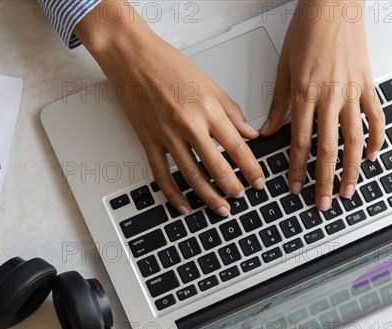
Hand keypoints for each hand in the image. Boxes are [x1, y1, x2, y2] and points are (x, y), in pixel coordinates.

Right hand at [75, 1, 264, 216]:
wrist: (133, 57)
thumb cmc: (168, 64)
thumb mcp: (209, 83)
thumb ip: (231, 111)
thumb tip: (249, 132)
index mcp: (208, 108)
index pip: (237, 147)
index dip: (251, 168)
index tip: (258, 181)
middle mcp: (189, 124)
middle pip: (216, 166)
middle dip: (233, 187)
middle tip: (242, 197)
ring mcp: (167, 135)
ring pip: (191, 175)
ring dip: (208, 196)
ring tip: (221, 208)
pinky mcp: (148, 141)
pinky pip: (162, 174)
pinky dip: (173, 194)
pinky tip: (183, 205)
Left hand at [259, 0, 384, 210]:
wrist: (334, 5)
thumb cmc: (307, 31)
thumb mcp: (283, 68)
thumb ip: (278, 104)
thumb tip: (268, 131)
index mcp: (305, 95)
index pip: (299, 143)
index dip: (296, 169)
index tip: (294, 187)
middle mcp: (330, 98)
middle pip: (328, 149)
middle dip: (325, 180)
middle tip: (323, 203)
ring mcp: (353, 93)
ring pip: (355, 140)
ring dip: (352, 169)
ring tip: (349, 190)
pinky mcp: (369, 85)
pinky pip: (376, 118)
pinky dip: (376, 139)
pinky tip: (371, 157)